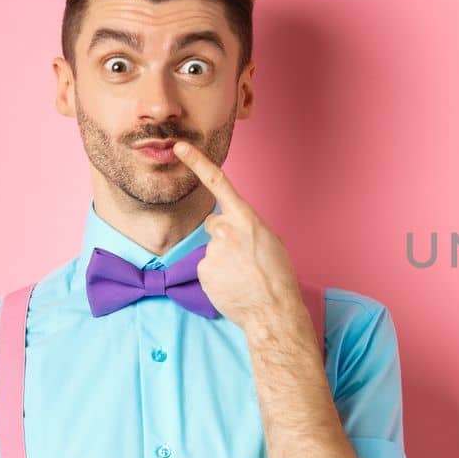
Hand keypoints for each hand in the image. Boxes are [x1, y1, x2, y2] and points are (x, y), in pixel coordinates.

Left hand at [173, 141, 306, 335]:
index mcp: (247, 219)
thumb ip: (250, 228)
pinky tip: (231, 285)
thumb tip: (239, 230)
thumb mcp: (272, 242)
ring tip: (241, 276)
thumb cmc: (278, 277)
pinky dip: (217, 276)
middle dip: (223, 236)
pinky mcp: (203, 270)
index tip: (180, 147)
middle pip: (214, 224)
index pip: (218, 183)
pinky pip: (206, 268)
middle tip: (243, 258)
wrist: (273, 310)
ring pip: (211, 249)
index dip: (197, 162)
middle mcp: (227, 230)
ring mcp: (213, 251)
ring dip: (223, 260)